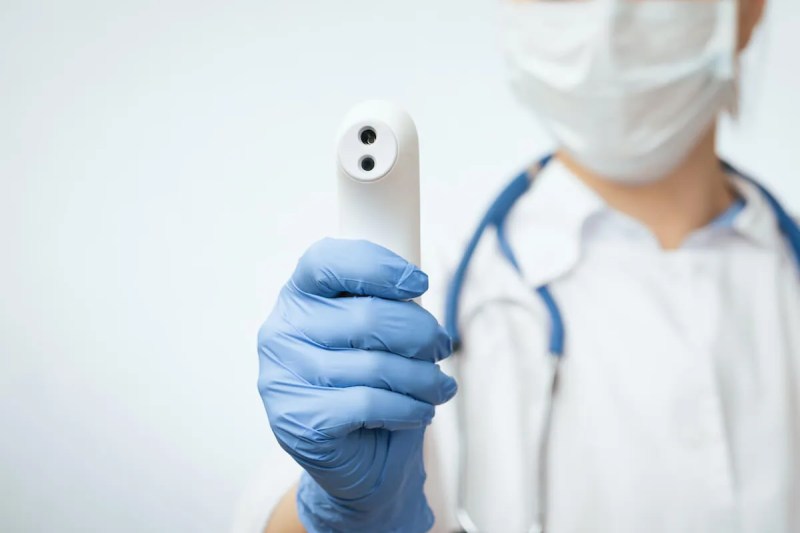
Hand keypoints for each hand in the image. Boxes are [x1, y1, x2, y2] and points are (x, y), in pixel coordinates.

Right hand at [257, 238, 455, 532]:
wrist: (358, 459)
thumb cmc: (368, 382)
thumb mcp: (374, 332)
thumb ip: (385, 304)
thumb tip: (416, 291)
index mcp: (297, 296)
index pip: (326, 261)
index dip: (377, 266)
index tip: (418, 283)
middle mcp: (281, 332)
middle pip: (367, 316)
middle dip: (421, 332)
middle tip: (441, 346)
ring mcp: (284, 378)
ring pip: (376, 365)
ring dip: (424, 377)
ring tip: (439, 385)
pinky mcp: (299, 420)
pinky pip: (370, 403)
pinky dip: (408, 407)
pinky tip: (421, 410)